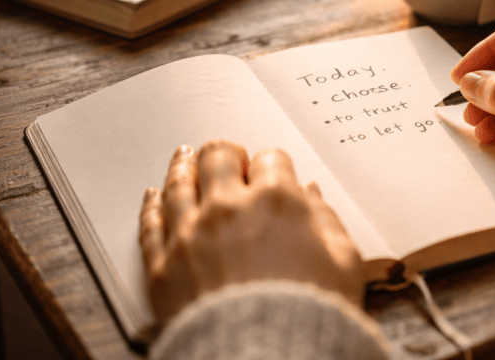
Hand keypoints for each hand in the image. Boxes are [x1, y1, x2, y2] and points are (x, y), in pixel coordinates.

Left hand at [139, 140, 364, 324]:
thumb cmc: (309, 317)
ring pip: (178, 182)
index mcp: (276, 202)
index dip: (274, 165)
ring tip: (185, 158)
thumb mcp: (344, 265)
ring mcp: (190, 235)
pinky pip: (150, 223)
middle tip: (229, 160)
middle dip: (226, 155)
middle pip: (217, 157)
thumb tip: (312, 197)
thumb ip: (327, 221)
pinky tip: (153, 196)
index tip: (273, 174)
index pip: (271, 159)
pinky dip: (151, 204)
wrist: (266, 359)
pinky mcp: (163, 266)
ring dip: (184, 166)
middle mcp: (228, 209)